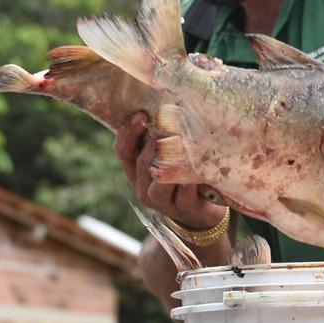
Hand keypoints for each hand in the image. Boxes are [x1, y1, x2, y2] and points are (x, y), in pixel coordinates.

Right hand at [113, 112, 225, 229]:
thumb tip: (162, 107)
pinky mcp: (185, 208)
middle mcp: (144, 189)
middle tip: (167, 124)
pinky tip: (195, 163)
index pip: (122, 152)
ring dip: (169, 159)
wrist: (201, 214)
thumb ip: (158, 141)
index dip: (128, 133)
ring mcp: (164, 202)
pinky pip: (185, 192)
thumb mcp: (166, 161)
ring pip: (160, 180)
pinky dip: (189, 177)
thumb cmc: (182, 180)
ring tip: (179, 140)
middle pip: (142, 163)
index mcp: (136, 174)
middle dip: (153, 142)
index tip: (142, 114)